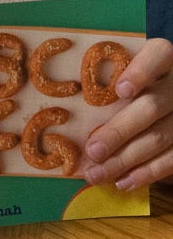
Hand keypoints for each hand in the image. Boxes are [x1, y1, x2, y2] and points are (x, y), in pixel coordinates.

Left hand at [82, 38, 172, 189]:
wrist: (172, 84)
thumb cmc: (143, 74)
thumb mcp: (134, 62)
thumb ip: (114, 73)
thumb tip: (75, 100)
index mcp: (165, 56)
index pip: (158, 56)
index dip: (140, 73)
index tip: (120, 90)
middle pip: (152, 106)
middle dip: (120, 131)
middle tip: (93, 149)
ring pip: (161, 138)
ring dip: (126, 159)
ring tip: (96, 173)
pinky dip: (147, 173)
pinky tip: (123, 182)